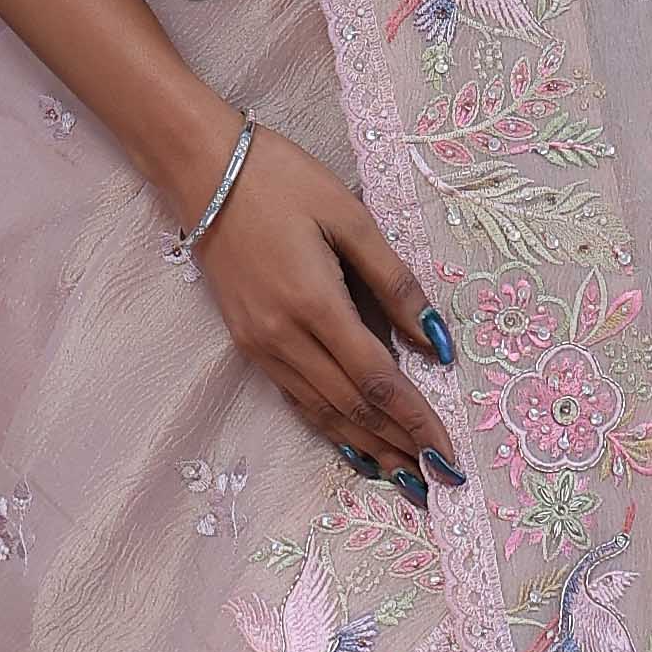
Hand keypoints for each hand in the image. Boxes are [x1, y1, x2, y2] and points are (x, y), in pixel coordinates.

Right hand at [193, 127, 467, 508]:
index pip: (378, 382)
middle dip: (400, 446)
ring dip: (368, 448)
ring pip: (323, 413)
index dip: (418, 422)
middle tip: (440, 480)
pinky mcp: (248, 343)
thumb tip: (437, 342)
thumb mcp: (350, 217)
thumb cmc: (282, 180)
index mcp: (314, 305)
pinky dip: (330, 430)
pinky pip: (297, 399)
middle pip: (353, 409)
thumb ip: (394, 282)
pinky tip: (354, 447)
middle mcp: (284, 337)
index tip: (449, 456)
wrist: (202, 170)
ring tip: (406, 477)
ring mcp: (261, 345)